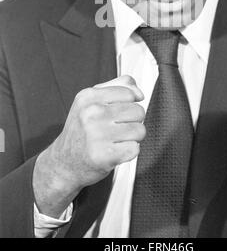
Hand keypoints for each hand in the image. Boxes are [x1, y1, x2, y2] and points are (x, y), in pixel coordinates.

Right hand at [33, 75, 144, 216]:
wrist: (63, 164)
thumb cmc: (82, 132)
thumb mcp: (91, 101)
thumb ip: (118, 87)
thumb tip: (139, 94)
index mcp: (88, 96)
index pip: (130, 93)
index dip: (129, 104)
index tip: (117, 114)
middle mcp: (91, 113)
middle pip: (138, 111)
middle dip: (133, 122)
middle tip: (116, 130)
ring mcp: (96, 135)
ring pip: (139, 130)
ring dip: (133, 138)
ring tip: (116, 140)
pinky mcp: (103, 156)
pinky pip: (135, 148)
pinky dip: (129, 152)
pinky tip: (114, 152)